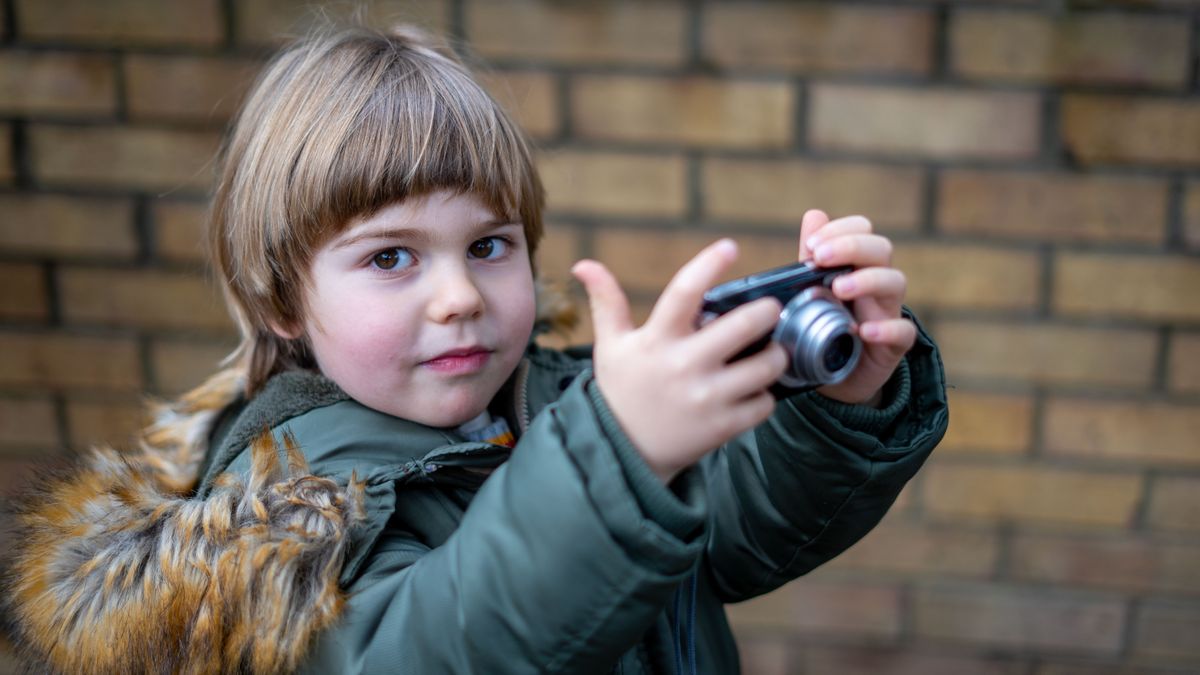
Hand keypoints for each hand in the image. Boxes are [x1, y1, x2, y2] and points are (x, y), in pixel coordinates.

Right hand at [572, 240, 787, 483]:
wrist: (622, 452)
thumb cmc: (621, 390)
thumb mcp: (610, 346)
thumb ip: (606, 302)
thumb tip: (583, 263)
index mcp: (656, 339)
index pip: (684, 291)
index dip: (709, 263)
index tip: (730, 246)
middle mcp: (683, 365)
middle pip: (742, 325)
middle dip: (766, 311)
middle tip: (770, 309)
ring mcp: (706, 398)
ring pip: (764, 366)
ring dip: (775, 354)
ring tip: (771, 351)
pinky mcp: (722, 426)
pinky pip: (764, 403)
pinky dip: (766, 394)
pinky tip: (755, 389)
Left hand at [799, 210, 914, 405]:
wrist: (835, 376)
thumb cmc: (826, 325)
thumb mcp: (814, 290)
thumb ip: (814, 257)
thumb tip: (814, 215)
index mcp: (856, 265)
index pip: (863, 230)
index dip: (841, 230)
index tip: (812, 245)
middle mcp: (877, 284)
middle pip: (881, 249)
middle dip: (852, 247)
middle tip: (821, 258)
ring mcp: (888, 312)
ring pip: (896, 282)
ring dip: (867, 280)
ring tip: (839, 289)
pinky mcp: (894, 345)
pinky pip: (903, 332)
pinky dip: (886, 328)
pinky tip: (863, 330)